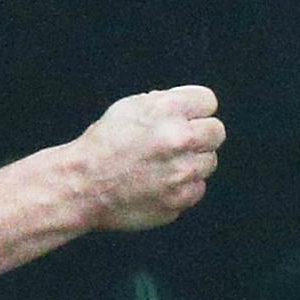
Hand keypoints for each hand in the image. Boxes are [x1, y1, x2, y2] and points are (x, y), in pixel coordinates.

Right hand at [73, 86, 225, 230]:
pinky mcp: (182, 197)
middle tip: (177, 144)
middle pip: (217, 131)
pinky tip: (159, 183)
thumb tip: (191, 107)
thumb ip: (165, 102)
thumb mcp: (129, 107)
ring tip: (162, 165)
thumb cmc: (102, 145)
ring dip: (192, 162)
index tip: (186, 118)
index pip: (208, 101)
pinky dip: (183, 187)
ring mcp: (183, 171)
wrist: (81, 186)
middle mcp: (180, 138)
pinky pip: (197, 188)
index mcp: (167, 110)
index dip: (195, 110)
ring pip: (210, 162)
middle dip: (200, 135)